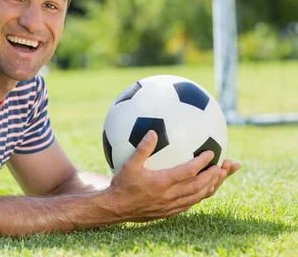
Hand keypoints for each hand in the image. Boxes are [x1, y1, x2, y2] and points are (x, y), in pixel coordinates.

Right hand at [105, 130, 240, 221]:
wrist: (116, 208)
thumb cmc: (122, 184)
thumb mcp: (129, 164)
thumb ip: (143, 148)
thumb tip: (153, 132)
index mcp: (163, 182)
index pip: (189, 172)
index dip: (202, 162)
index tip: (212, 153)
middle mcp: (171, 196)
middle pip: (200, 186)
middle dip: (216, 176)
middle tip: (228, 165)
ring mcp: (172, 206)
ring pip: (199, 197)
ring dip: (213, 186)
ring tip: (223, 176)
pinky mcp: (170, 212)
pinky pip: (191, 204)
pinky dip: (201, 195)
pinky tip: (205, 189)